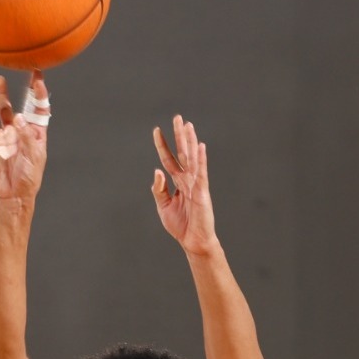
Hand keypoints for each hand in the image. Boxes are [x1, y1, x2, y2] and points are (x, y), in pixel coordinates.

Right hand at [0, 72, 48, 201]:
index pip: (40, 108)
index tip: (38, 78)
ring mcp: (7, 133)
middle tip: (25, 69)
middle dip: (25, 88)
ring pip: (4, 109)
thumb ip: (27, 137)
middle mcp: (22, 129)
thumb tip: (18, 118)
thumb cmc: (29, 177)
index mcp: (37, 133)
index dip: (39, 93)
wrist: (13, 193)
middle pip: (23, 103)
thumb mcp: (34, 157)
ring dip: (2, 95)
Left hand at [151, 114, 218, 252]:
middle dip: (179, 135)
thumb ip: (159, 189)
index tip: (156, 130)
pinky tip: (200, 146)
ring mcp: (196, 184)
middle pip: (182, 153)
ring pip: (192, 159)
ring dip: (190, 142)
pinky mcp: (202, 192)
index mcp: (178, 182)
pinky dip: (200, 160)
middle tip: (177, 117)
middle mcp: (188, 179)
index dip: (162, 145)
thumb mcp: (163, 206)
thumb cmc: (181, 225)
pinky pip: (201, 173)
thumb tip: (156, 171)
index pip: (169, 159)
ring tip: (188, 125)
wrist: (193, 241)